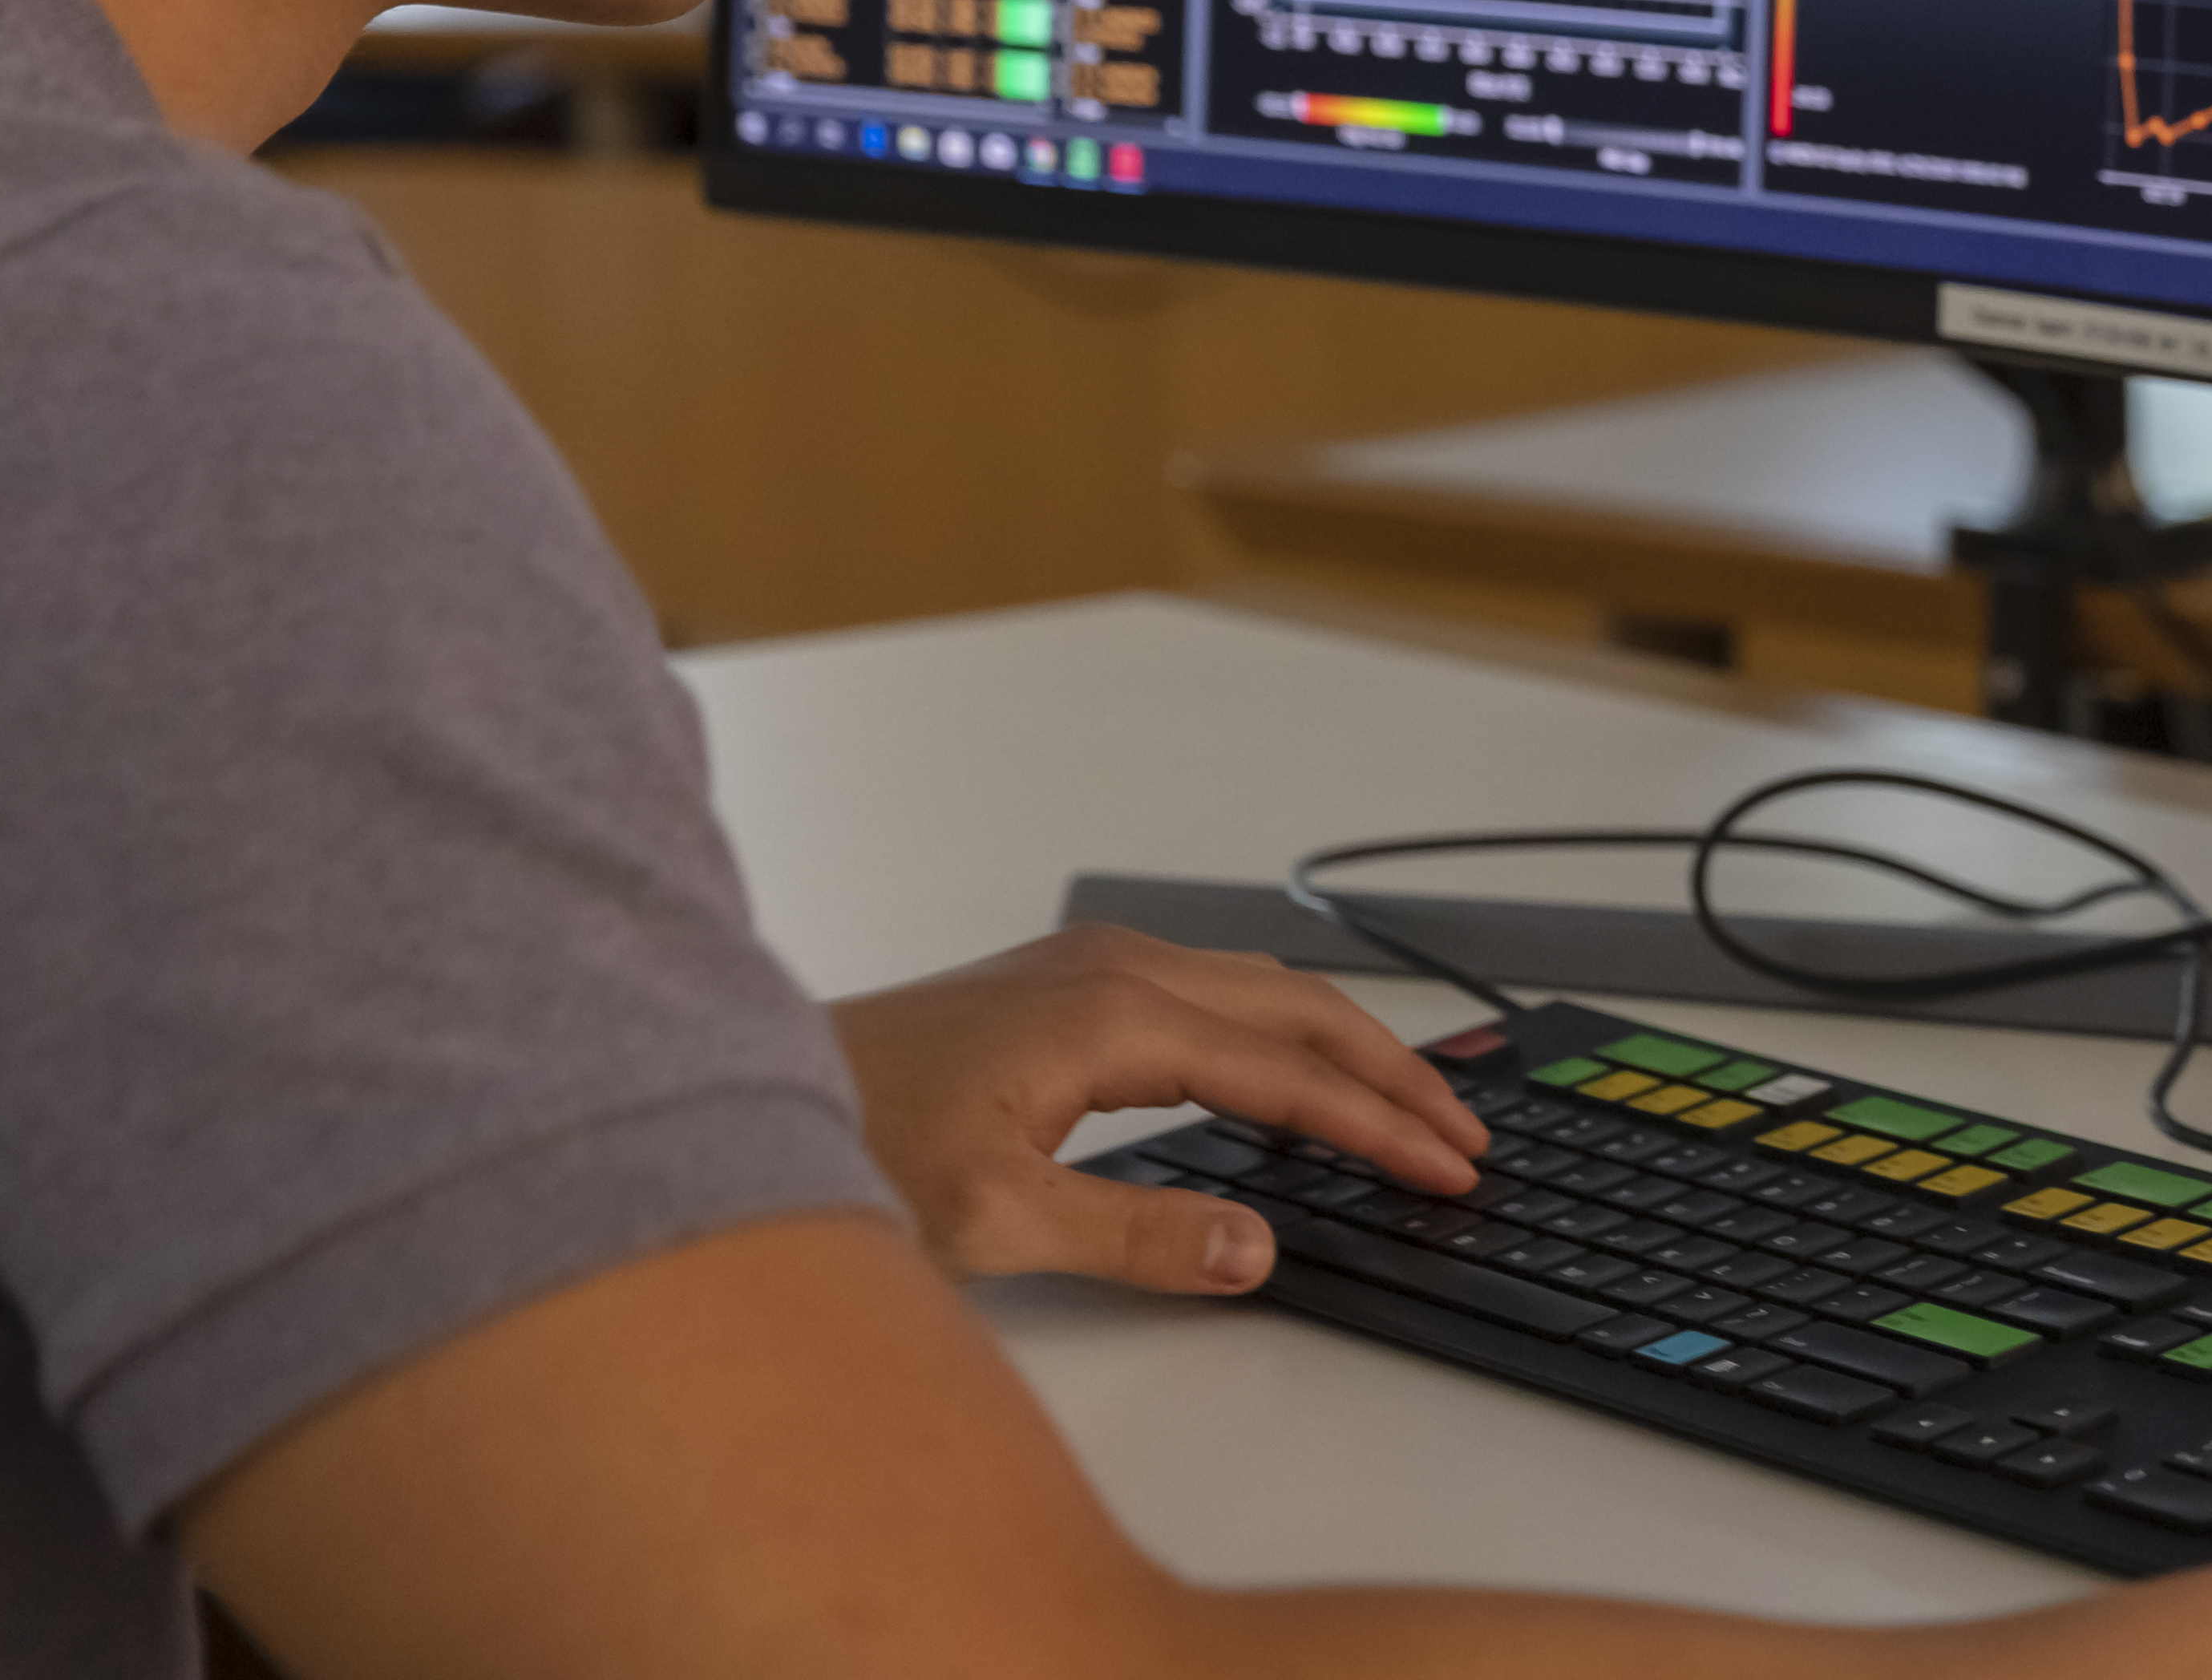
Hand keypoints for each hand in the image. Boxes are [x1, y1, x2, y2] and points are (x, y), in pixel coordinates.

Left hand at [826, 921, 1488, 1297]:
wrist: (744, 1087)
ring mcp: (1092, 966)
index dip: (1379, 1127)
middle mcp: (1116, 968)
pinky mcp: (1070, 982)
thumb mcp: (993, 1220)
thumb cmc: (853, 1142)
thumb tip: (1253, 1246)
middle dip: (1395, 1071)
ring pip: (1263, 990)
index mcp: (1112, 1016)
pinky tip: (1287, 1073)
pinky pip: (1217, 992)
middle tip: (1466, 1134)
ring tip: (1406, 1102)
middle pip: (1299, 1008)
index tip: (1448, 1168)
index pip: (1289, 1075)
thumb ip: (1136, 1235)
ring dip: (1344, 1044)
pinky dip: (1283, 1030)